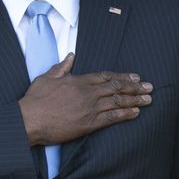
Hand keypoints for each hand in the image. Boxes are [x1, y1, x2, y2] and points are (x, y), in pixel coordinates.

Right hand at [19, 53, 153, 145]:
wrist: (30, 119)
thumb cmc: (35, 99)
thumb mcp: (46, 77)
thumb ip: (61, 67)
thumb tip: (71, 56)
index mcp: (78, 80)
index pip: (105, 76)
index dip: (122, 76)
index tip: (135, 76)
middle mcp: (87, 93)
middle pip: (116, 87)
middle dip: (135, 87)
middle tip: (149, 87)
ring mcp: (89, 108)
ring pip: (117, 101)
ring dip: (135, 100)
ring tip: (148, 99)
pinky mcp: (89, 123)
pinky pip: (112, 118)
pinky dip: (125, 114)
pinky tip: (136, 112)